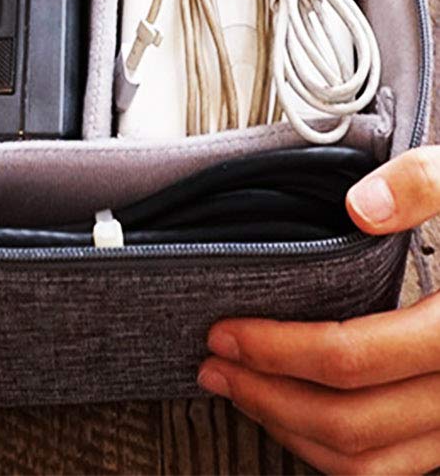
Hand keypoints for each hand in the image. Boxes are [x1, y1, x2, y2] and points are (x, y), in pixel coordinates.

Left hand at [198, 148, 439, 473]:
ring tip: (242, 392)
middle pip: (352, 423)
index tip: (225, 330)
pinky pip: (397, 467)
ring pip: (373, 463)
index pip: (351, 358)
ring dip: (294, 433)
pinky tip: (296, 415)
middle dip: (268, 397)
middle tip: (215, 366)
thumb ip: (423, 185)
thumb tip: (359, 206)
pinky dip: (337, 452)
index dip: (276, 349)